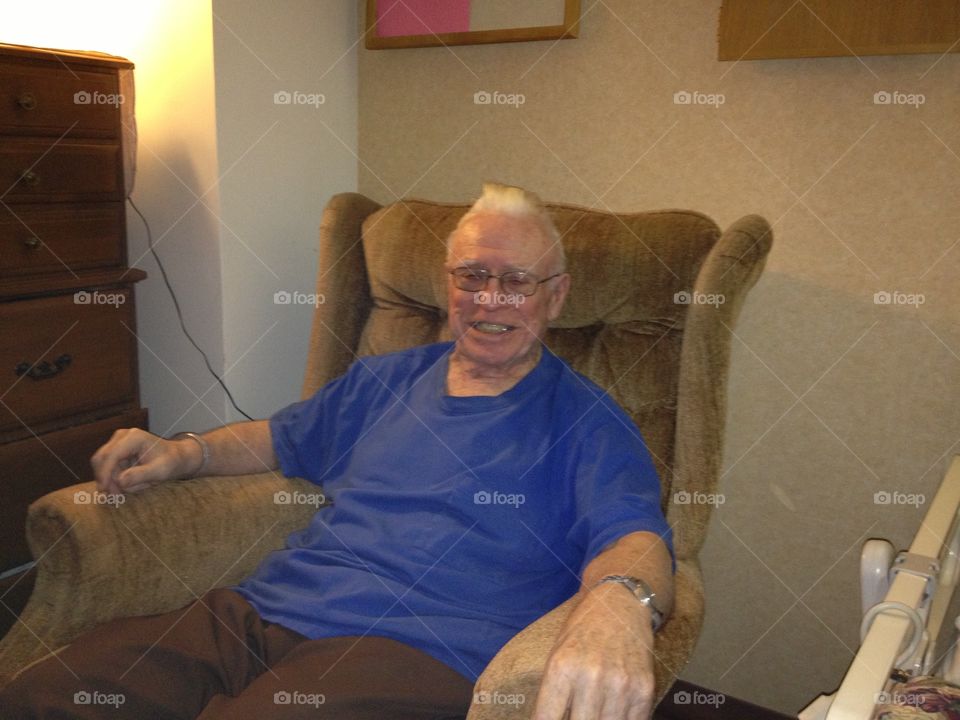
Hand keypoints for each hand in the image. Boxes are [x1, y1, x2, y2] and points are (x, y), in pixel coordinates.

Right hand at [91, 428, 197, 494]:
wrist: (175, 457)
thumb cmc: (171, 462)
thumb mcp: (160, 471)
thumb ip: (140, 475)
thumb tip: (120, 481)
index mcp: (134, 437)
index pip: (111, 455)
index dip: (105, 474)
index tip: (105, 491)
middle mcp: (123, 436)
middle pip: (102, 459)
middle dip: (107, 479)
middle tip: (115, 496)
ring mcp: (118, 441)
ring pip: (103, 465)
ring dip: (112, 480)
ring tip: (130, 489)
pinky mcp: (116, 449)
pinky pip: (107, 467)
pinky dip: (114, 478)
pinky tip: (127, 484)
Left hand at [532, 583, 656, 719]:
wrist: (621, 604)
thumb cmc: (583, 630)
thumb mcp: (557, 654)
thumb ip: (553, 692)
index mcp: (562, 667)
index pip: (546, 719)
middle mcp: (591, 676)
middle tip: (577, 713)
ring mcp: (621, 685)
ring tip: (594, 711)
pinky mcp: (644, 690)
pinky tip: (613, 711)